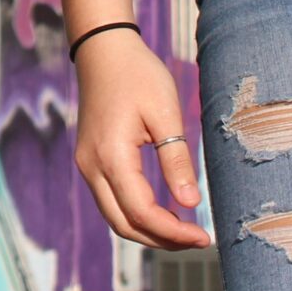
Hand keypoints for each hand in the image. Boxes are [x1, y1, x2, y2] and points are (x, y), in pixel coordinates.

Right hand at [72, 29, 210, 249]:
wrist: (103, 50)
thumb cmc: (137, 75)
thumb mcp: (165, 114)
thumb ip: (177, 160)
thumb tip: (191, 204)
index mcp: (111, 155)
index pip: (141, 212)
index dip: (173, 231)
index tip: (204, 236)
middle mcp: (92, 166)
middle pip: (123, 224)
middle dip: (161, 240)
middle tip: (197, 240)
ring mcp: (87, 164)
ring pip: (115, 217)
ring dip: (148, 231)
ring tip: (184, 231)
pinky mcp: (91, 160)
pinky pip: (111, 201)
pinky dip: (136, 215)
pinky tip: (163, 211)